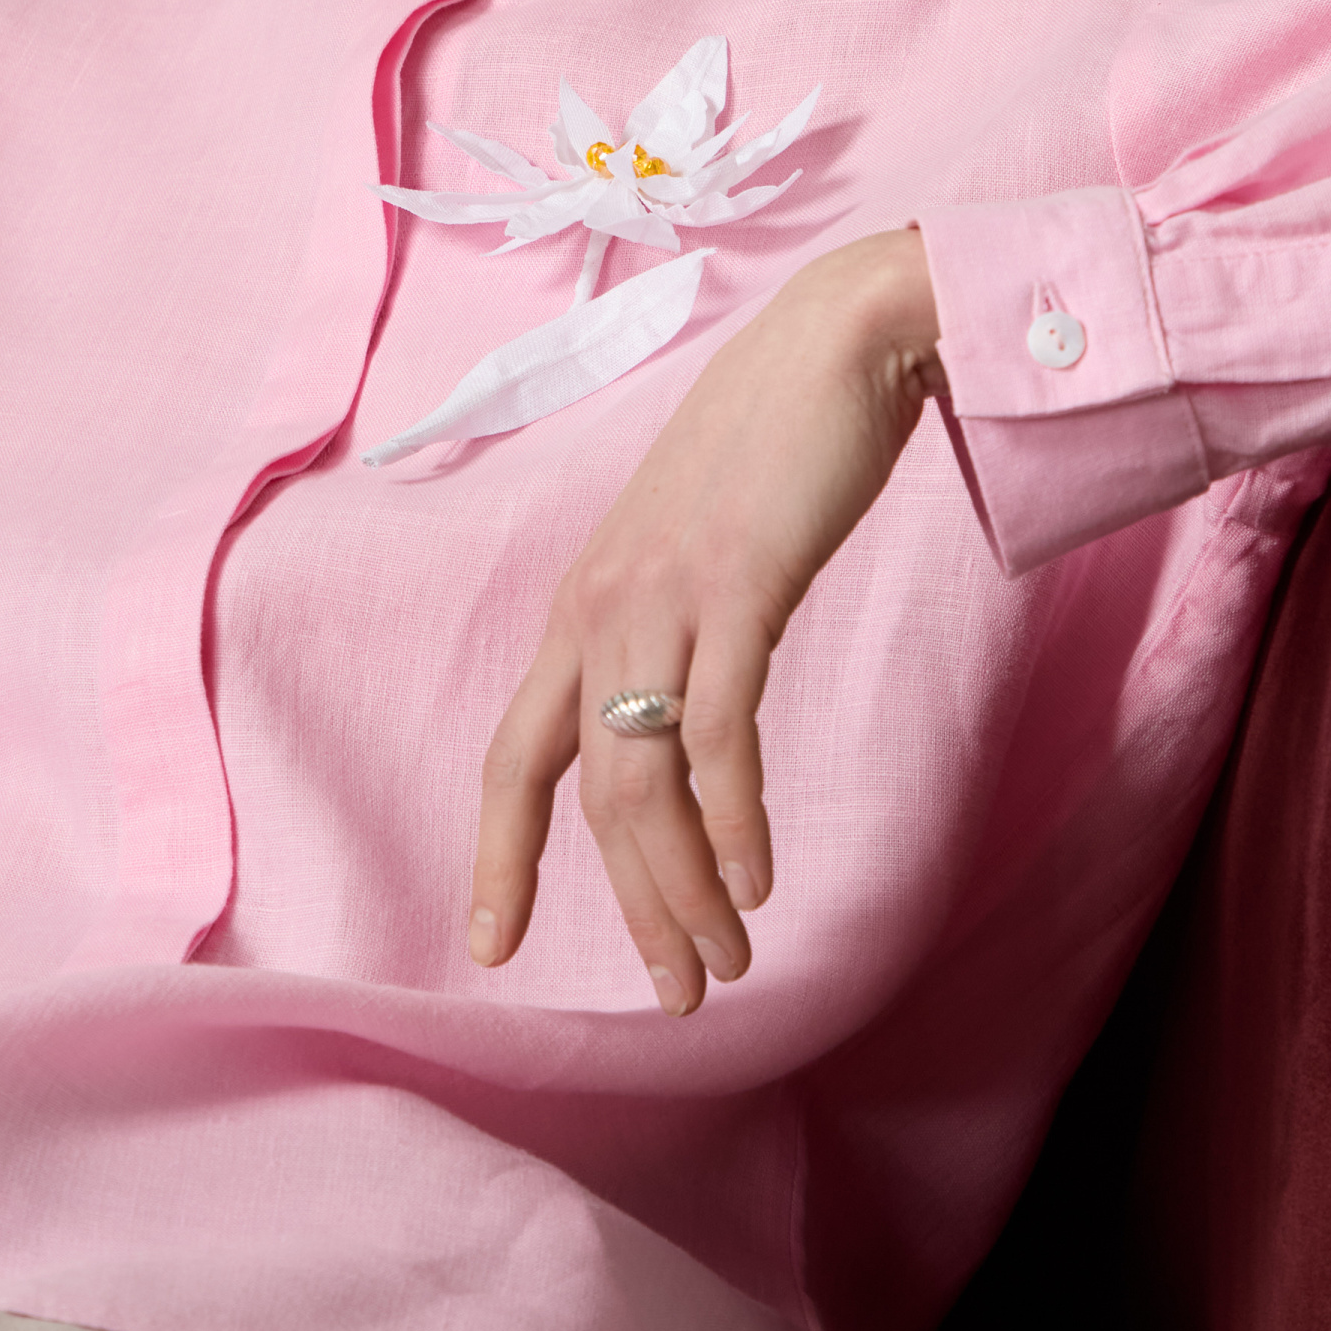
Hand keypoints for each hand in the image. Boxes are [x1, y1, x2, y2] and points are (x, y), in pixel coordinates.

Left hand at [467, 228, 943, 1013]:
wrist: (839, 337)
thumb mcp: (698, 541)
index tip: (491, 944)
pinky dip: (735, 820)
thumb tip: (683, 696)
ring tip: (724, 962)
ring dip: (684, 889)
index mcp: (587, 600)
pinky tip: (758, 880)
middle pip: (587, 793)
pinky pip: (720, 734)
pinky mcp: (738, 585)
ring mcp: (665, 594)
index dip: (500, 854)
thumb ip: (676, 616)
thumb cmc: (777, 438)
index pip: (517, 752)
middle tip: (679, 993)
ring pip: (645, 783)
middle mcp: (604, 605)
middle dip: (628, 907)